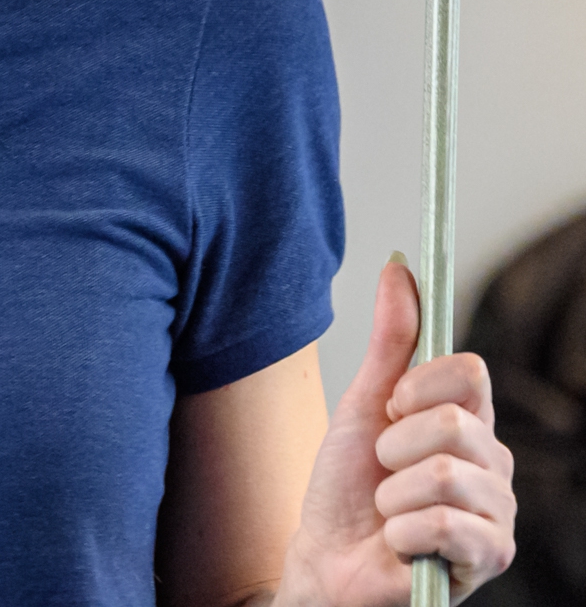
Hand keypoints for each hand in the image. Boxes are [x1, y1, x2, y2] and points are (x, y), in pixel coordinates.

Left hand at [277, 258, 515, 605]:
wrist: (326, 558)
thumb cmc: (347, 485)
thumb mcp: (363, 402)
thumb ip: (389, 339)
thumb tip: (400, 266)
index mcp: (470, 422)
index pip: (472, 370)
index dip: (419, 384)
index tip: (389, 407)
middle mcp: (494, 465)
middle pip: (457, 423)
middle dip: (394, 446)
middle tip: (383, 470)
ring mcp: (497, 513)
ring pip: (444, 475)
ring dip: (391, 493)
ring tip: (389, 510)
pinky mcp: (489, 558)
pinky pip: (441, 525)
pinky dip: (399, 532)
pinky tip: (398, 543)